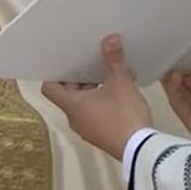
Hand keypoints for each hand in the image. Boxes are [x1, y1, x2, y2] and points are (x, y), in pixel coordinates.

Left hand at [41, 34, 153, 159]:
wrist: (140, 149)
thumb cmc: (125, 118)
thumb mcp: (121, 83)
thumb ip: (114, 60)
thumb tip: (110, 40)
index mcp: (72, 105)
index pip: (50, 88)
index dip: (55, 74)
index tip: (66, 63)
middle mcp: (75, 118)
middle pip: (68, 94)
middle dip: (80, 78)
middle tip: (91, 64)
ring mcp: (87, 128)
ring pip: (83, 104)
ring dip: (93, 90)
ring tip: (109, 76)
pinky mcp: (101, 134)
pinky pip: (94, 114)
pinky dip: (102, 102)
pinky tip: (120, 93)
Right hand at [160, 39, 190, 142]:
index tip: (186, 41)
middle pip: (188, 74)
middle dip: (180, 61)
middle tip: (174, 47)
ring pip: (179, 86)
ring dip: (173, 74)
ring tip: (170, 59)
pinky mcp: (190, 118)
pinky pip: (177, 101)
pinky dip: (172, 89)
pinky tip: (172, 76)